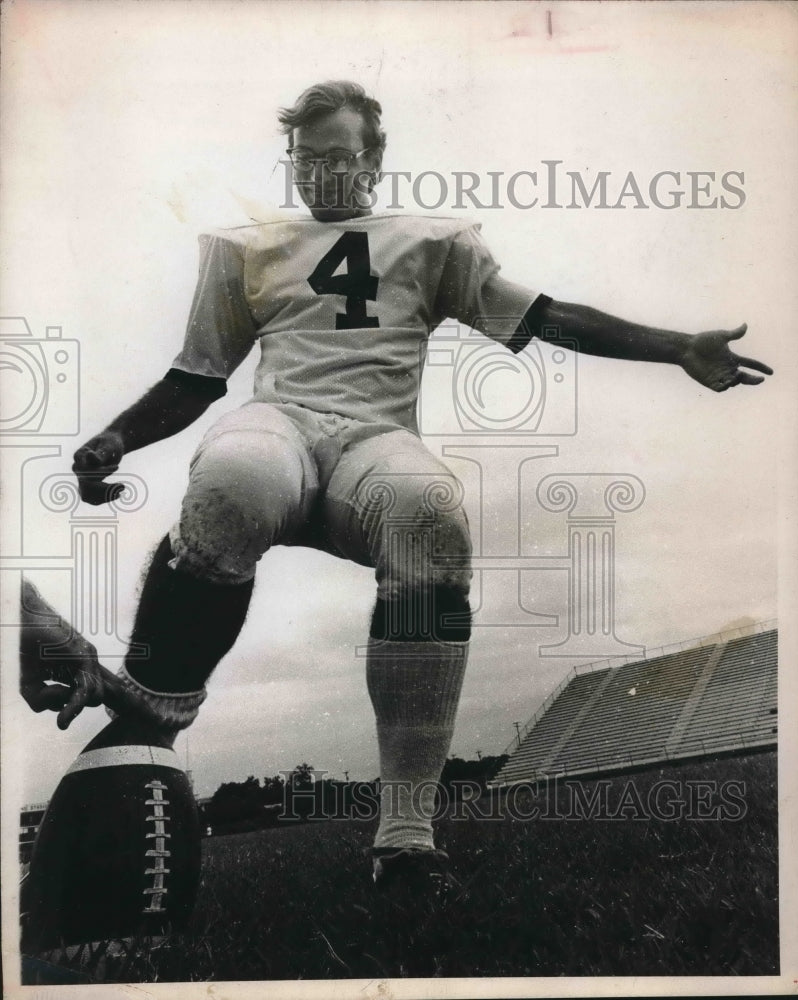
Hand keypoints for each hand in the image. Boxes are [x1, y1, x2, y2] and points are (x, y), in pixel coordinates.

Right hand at [20, 579, 162, 728]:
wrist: (21, 621)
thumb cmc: (28, 650)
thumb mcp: (31, 687)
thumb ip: (45, 704)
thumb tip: (62, 713)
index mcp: (83, 672)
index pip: (112, 691)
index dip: (130, 705)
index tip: (154, 719)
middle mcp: (91, 666)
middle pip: (121, 692)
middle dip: (139, 709)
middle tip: (162, 722)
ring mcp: (90, 660)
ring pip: (96, 697)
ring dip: (70, 706)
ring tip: (55, 704)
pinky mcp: (83, 656)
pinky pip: (84, 688)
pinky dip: (72, 706)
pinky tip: (63, 721)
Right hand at [72, 429, 125, 504]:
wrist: (112, 446)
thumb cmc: (111, 443)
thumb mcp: (108, 446)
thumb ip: (100, 454)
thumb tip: (89, 456)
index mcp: (79, 456)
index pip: (87, 471)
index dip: (102, 473)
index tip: (117, 467)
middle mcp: (77, 468)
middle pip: (86, 486)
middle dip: (104, 489)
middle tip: (122, 486)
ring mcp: (81, 478)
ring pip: (87, 496)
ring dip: (105, 496)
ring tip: (121, 489)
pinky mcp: (87, 485)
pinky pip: (92, 498)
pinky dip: (105, 498)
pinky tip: (117, 493)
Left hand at [680, 324, 772, 391]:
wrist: (687, 348)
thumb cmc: (702, 341)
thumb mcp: (721, 336)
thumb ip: (734, 334)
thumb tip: (745, 325)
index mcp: (732, 358)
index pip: (750, 364)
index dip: (760, 368)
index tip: (770, 372)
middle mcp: (727, 368)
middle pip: (745, 377)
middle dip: (753, 380)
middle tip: (760, 379)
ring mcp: (719, 376)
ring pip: (734, 383)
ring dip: (737, 380)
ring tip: (737, 375)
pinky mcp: (710, 382)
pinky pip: (721, 388)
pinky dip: (726, 386)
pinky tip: (728, 382)